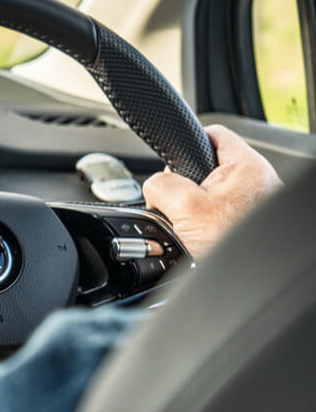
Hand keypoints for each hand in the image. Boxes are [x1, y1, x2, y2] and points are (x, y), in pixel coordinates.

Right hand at [142, 124, 281, 258]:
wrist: (252, 278)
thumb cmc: (233, 245)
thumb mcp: (183, 207)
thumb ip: (160, 185)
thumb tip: (153, 186)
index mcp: (245, 165)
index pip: (212, 133)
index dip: (187, 143)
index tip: (173, 159)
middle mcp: (257, 180)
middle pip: (209, 166)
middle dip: (187, 184)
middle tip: (181, 204)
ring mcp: (257, 201)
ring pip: (213, 192)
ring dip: (196, 207)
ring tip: (193, 225)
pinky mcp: (252, 220)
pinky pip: (222, 212)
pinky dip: (208, 221)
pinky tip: (203, 236)